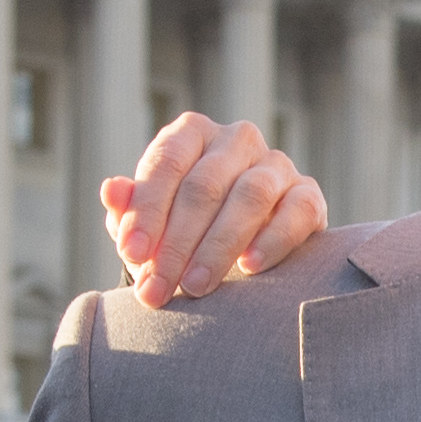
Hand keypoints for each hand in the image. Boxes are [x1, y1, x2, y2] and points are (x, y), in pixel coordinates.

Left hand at [99, 113, 325, 308]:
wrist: (240, 246)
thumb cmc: (183, 227)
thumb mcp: (149, 220)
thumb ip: (128, 208)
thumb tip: (111, 192)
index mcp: (192, 133)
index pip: (167, 164)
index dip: (146, 211)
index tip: (132, 254)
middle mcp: (237, 139)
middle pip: (204, 186)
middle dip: (177, 243)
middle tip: (158, 288)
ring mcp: (276, 164)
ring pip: (250, 197)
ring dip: (218, 246)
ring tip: (195, 286)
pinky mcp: (309, 194)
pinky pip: (296, 212)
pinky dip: (272, 241)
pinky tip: (248, 268)